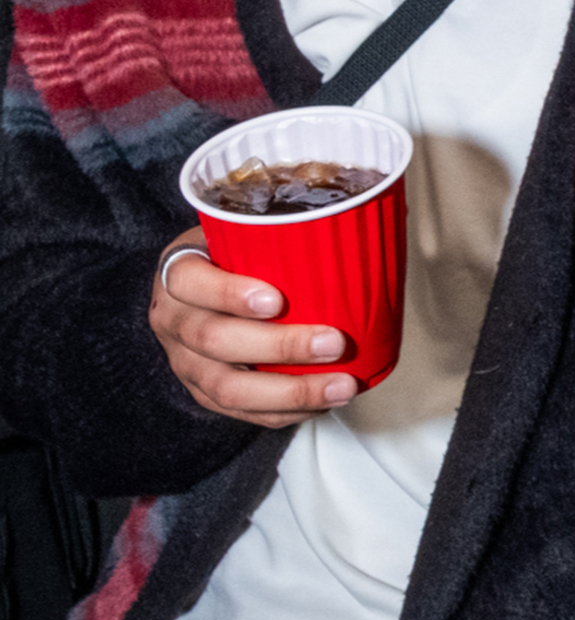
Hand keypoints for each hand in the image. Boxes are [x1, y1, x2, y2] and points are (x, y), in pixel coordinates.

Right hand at [149, 233, 357, 426]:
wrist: (199, 288)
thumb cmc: (236, 253)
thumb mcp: (242, 230)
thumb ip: (280, 227)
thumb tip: (356, 207)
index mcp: (180, 273)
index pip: (190, 281)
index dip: (229, 294)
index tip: (277, 299)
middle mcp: (174, 320)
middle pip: (215, 340)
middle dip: (280, 346)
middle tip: (336, 342)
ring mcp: (185, 362)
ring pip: (228, 387)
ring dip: (290, 391)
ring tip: (342, 385)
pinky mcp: (202, 391)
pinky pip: (240, 412)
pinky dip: (285, 411)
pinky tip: (324, 403)